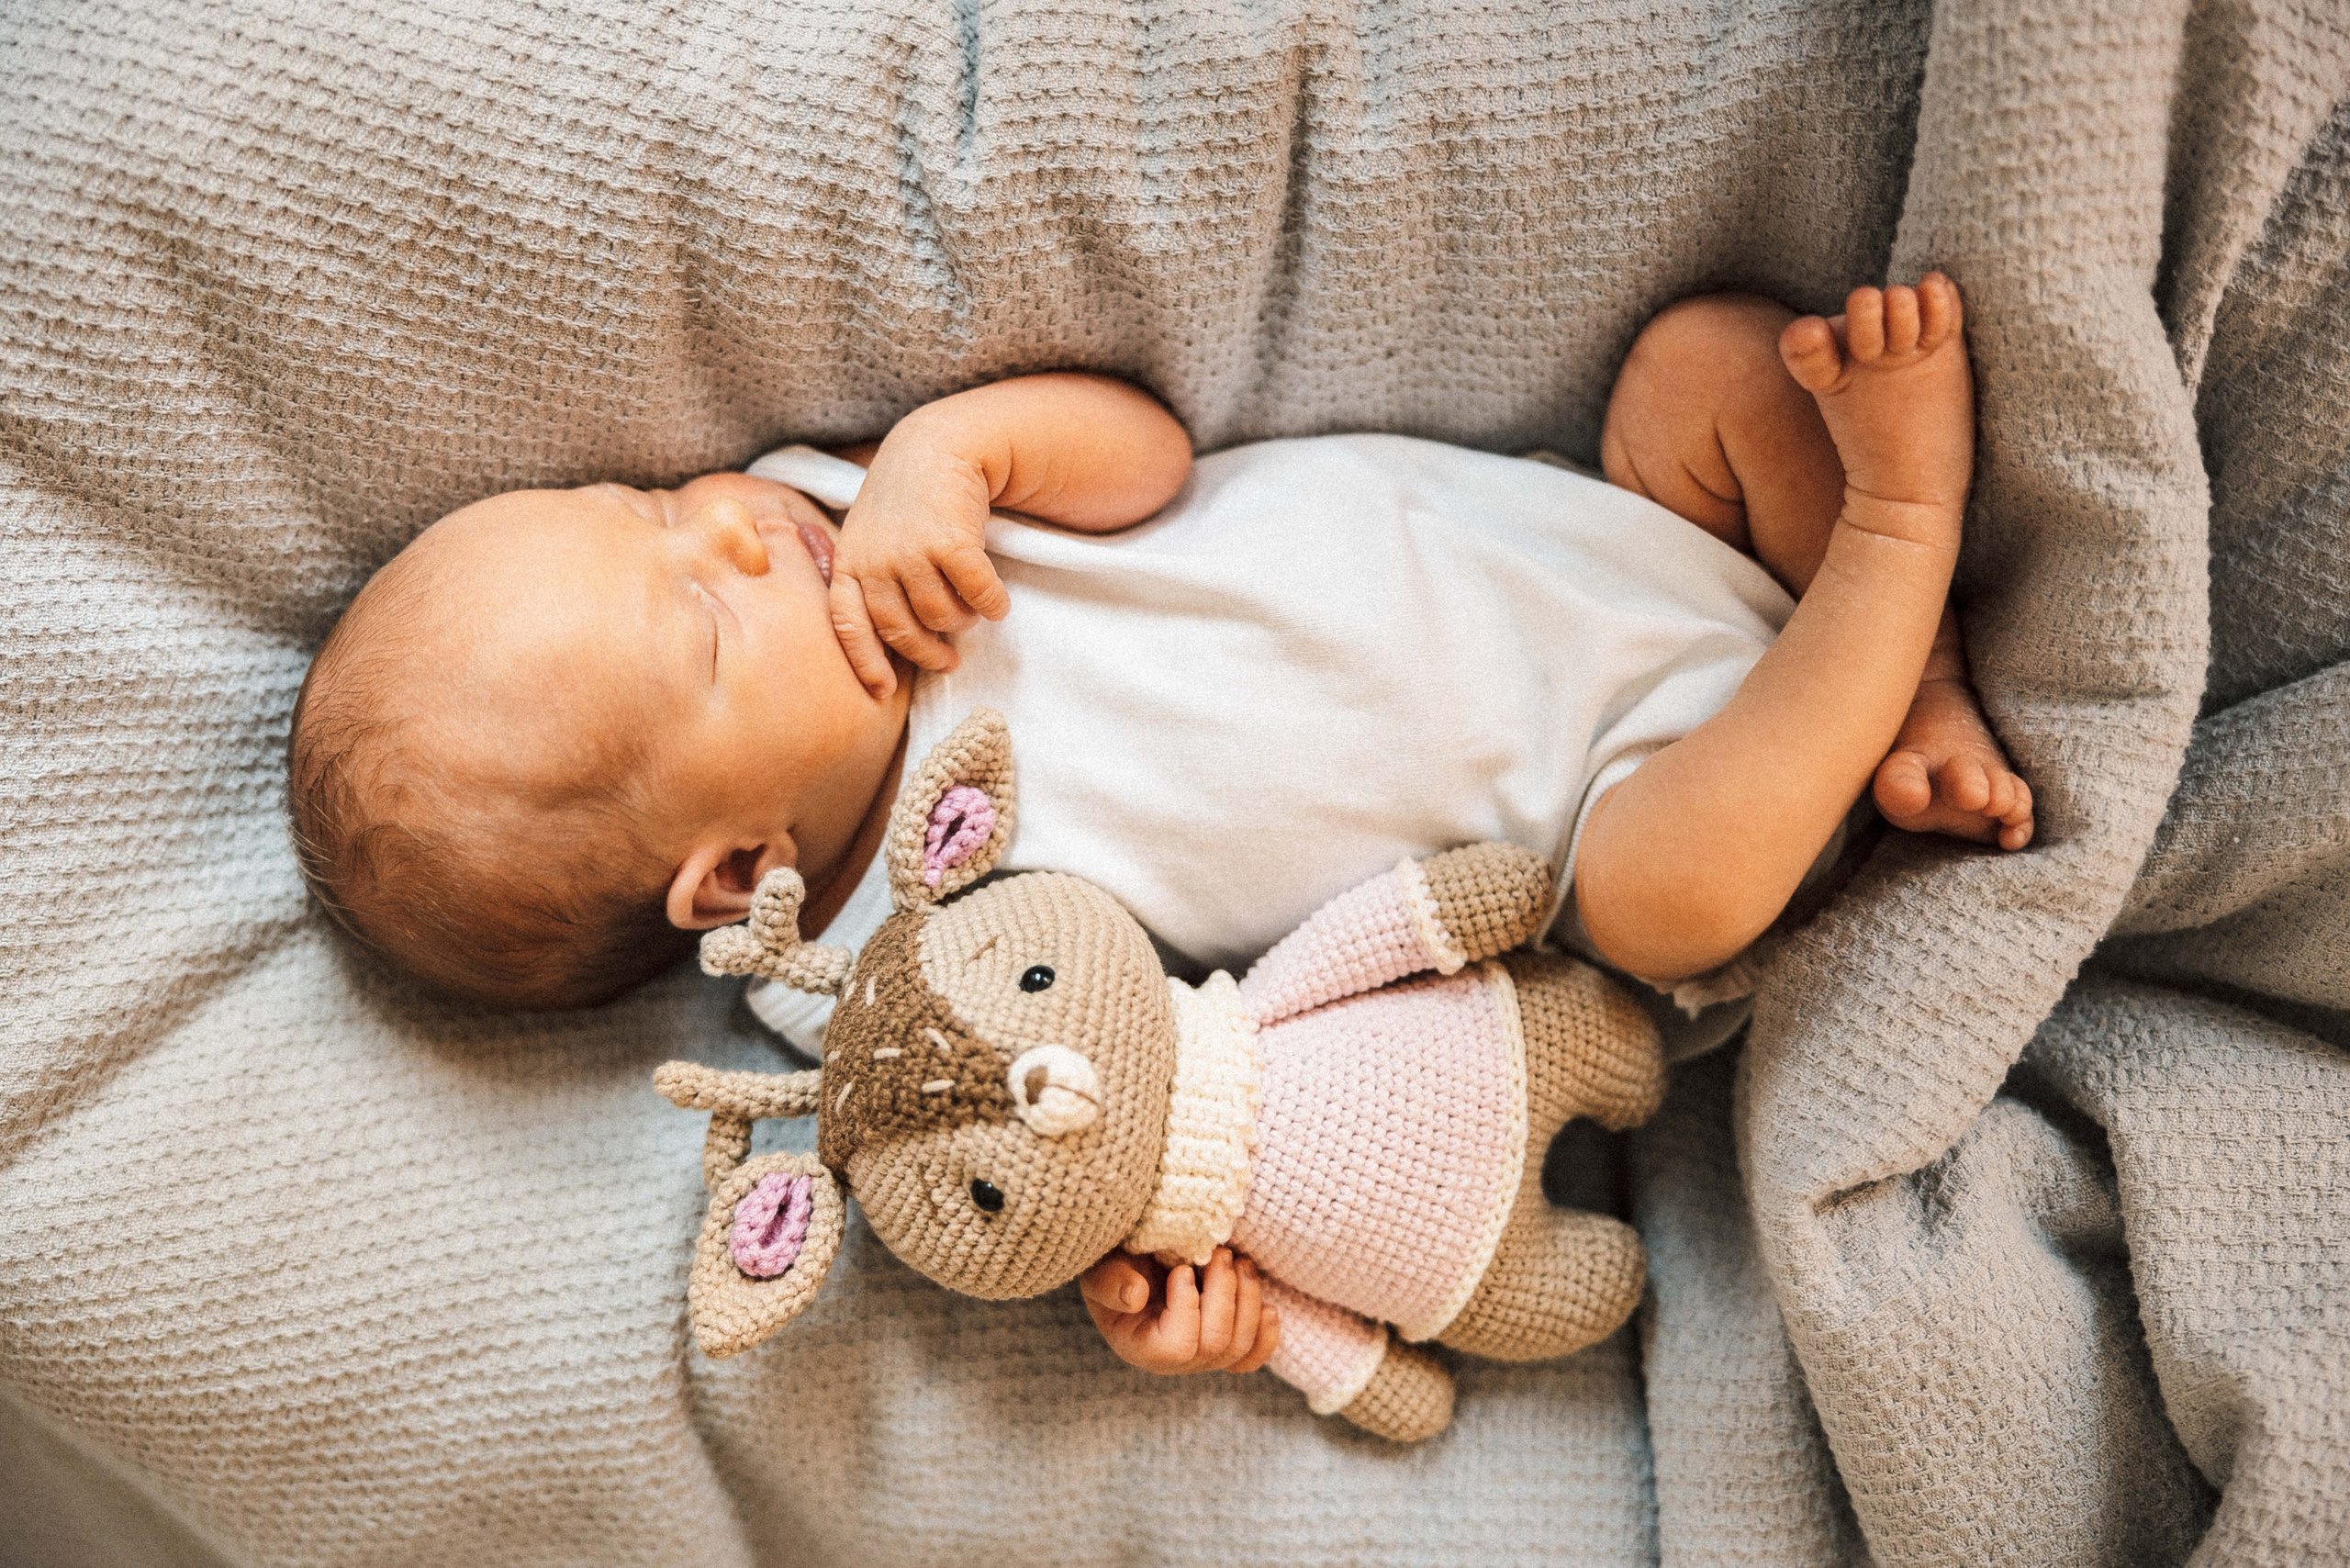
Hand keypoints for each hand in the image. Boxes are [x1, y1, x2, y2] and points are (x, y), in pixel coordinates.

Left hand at [828, 426, 1011, 698]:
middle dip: (927, 654)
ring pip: (942, 616)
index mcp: (849, 563)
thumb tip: (889, 646)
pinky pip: (978, 596)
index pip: (848, 626)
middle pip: (901, 631)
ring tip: (969, 612)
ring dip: (962, 621)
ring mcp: (911, 552)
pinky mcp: (951, 543)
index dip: (866, 664)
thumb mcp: (869, 538)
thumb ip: (870, 581)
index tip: (882, 693)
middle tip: (948, 660)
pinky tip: (997, 602)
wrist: (936, 448)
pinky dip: (993, 605)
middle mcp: (875, 560)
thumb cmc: (904, 502)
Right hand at [1080, 1247, 1279, 1375]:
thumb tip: (1137, 1297)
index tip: (1182, 1269)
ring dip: (1247, 1300)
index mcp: (1138, 1346)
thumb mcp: (1100, 1266)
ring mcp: (1201, 1357)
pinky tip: (1268, 1307)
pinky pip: (1251, 1357)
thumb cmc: (1114, 1261)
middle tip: (1221, 1253)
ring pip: (1239, 1347)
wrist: (1133, 1258)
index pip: (1177, 1347)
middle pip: (1215, 1345)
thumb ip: (1110, 1282)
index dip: (1188, 1307)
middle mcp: (1172, 1361)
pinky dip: (1265, 1334)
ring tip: (1239, 1261)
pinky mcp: (1222, 1346)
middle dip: (1225, 1294)